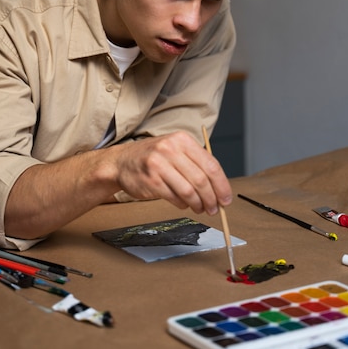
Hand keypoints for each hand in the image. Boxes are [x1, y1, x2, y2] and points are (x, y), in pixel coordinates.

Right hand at [111, 131, 231, 214]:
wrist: (121, 162)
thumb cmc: (153, 158)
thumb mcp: (175, 150)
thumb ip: (196, 163)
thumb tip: (219, 188)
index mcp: (182, 140)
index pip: (211, 164)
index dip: (222, 185)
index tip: (226, 198)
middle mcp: (170, 149)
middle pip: (201, 179)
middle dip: (212, 198)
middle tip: (215, 208)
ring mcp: (159, 164)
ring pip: (189, 191)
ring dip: (198, 204)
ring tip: (200, 209)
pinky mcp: (151, 180)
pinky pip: (174, 197)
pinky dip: (183, 204)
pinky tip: (184, 204)